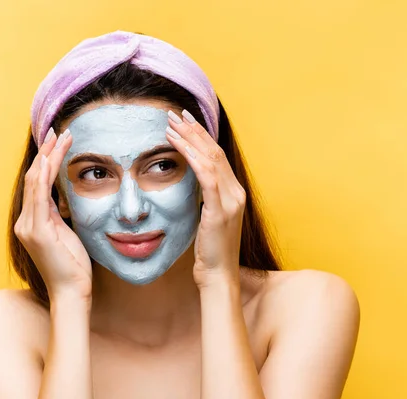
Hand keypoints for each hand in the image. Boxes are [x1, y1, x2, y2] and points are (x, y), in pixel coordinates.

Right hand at [14, 128, 92, 300]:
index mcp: (33, 221)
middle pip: (34, 178)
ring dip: (48, 157)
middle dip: (47, 152)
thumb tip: (62, 198)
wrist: (72, 291)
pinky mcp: (37, 232)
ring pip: (35, 182)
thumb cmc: (73, 265)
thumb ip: (59, 215)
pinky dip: (44, 177)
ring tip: (60, 137)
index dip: (46, 161)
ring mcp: (28, 226)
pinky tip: (50, 160)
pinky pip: (39, 198)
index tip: (58, 141)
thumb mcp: (66, 233)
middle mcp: (25, 222)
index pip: (38, 184)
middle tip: (58, 130)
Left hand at [165, 110, 245, 287]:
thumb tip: (192, 180)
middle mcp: (236, 192)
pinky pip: (207, 177)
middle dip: (194, 130)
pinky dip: (192, 158)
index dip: (201, 136)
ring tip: (170, 125)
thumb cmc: (211, 249)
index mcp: (234, 192)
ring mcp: (230, 201)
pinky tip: (178, 146)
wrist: (219, 275)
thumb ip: (206, 197)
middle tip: (175, 114)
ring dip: (189, 140)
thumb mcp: (209, 217)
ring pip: (210, 159)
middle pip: (215, 152)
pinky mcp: (220, 211)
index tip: (185, 121)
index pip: (217, 156)